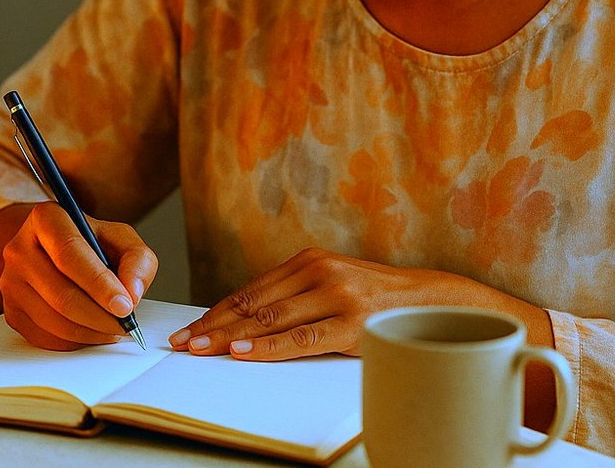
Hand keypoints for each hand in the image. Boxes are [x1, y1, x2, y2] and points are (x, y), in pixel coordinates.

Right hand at [0, 202, 158, 350]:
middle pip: (61, 294)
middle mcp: (19, 249)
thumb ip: (137, 259)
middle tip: (126, 324)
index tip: (125, 305)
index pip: (70, 253)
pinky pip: (46, 337)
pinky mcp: (11, 312)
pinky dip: (76, 341)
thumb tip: (132, 293)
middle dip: (100, 316)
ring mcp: (10, 283)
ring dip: (91, 332)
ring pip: (53, 321)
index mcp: (46, 219)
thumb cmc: (90, 244)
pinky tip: (93, 331)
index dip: (99, 284)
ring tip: (114, 327)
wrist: (53, 252)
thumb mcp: (120, 238)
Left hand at [167, 247, 465, 360]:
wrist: (430, 302)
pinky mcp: (351, 323)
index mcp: (310, 261)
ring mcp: (336, 296)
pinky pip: (301, 339)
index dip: (217, 311)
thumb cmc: (376, 299)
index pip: (251, 290)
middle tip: (183, 343)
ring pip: (270, 320)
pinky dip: (268, 347)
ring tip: (202, 350)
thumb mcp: (333, 285)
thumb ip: (296, 295)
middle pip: (254, 305)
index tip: (191, 328)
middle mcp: (320, 271)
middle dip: (214, 326)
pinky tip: (243, 352)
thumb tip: (246, 321)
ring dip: (230, 337)